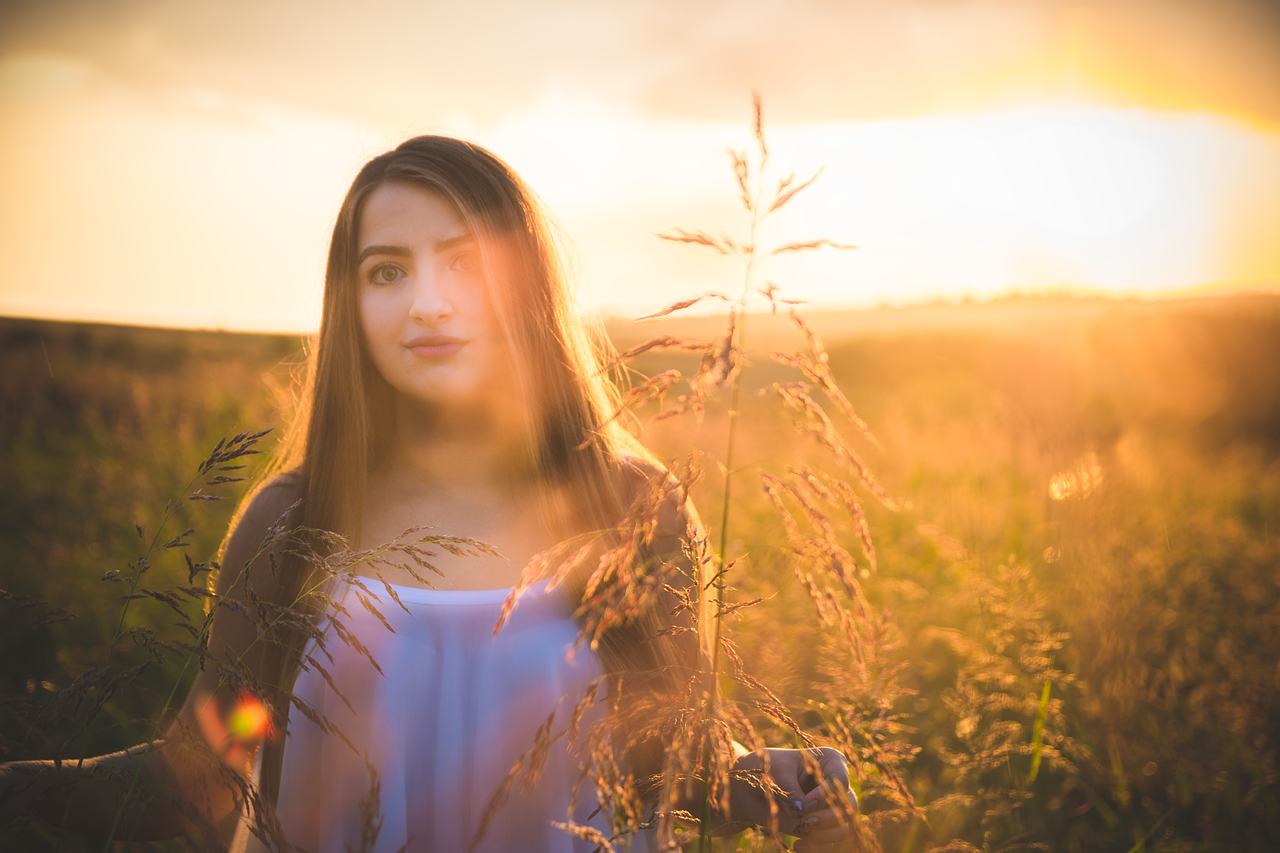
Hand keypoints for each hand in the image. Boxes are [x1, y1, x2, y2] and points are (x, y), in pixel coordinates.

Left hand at [729, 746, 858, 851]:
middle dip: (826, 818)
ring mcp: (830, 809)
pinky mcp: (822, 828)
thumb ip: (789, 792)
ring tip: (798, 833)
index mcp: (828, 761)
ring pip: (842, 829)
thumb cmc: (764, 772)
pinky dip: (815, 848)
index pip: (840, 780)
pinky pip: (828, 844)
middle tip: (804, 821)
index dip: (826, 795)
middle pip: (847, 807)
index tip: (805, 802)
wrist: (748, 790)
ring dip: (821, 835)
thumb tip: (801, 814)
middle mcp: (835, 786)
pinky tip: (797, 845)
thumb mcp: (774, 774)